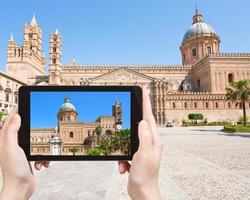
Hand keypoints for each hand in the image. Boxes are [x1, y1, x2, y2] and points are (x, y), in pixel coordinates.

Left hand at [0, 108, 48, 199]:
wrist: (20, 188)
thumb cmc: (14, 170)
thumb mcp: (11, 148)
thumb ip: (11, 131)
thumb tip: (16, 116)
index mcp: (6, 139)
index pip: (11, 120)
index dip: (17, 110)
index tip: (24, 102)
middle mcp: (12, 143)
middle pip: (24, 128)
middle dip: (34, 128)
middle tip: (41, 126)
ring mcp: (21, 150)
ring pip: (35, 140)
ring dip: (41, 147)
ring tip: (40, 156)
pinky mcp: (29, 156)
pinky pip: (39, 151)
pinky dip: (43, 156)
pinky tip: (41, 163)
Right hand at [118, 85, 162, 199]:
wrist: (143, 192)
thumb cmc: (145, 176)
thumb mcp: (143, 155)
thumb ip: (144, 137)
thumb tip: (143, 122)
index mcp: (153, 139)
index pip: (149, 116)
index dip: (146, 101)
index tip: (144, 89)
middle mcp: (150, 141)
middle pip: (141, 122)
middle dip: (135, 115)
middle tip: (133, 101)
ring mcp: (144, 147)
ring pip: (130, 137)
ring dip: (124, 148)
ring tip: (125, 163)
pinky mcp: (137, 154)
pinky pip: (126, 149)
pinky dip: (122, 158)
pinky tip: (124, 167)